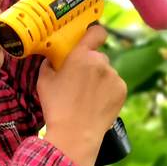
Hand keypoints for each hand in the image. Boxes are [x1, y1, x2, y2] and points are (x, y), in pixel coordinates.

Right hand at [40, 25, 127, 165]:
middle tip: (80, 80)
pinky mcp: (122, 89)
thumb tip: (54, 55)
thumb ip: (51, 62)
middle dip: (90, 64)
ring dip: (100, 78)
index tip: (91, 37)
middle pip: (98, 56)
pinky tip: (96, 102)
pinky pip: (114, 84)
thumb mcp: (44, 80)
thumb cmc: (56, 106)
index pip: (96, 32)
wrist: (75, 133)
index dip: (94, 33)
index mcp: (81, 56)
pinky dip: (108, 90)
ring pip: (107, 71)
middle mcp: (101, 62)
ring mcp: (114, 76)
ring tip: (87, 96)